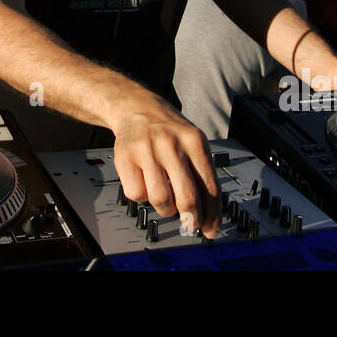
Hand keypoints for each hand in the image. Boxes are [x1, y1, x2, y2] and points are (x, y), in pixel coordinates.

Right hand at [109, 95, 220, 238]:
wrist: (136, 108)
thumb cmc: (168, 131)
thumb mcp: (192, 143)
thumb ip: (201, 174)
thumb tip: (209, 214)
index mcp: (194, 141)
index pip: (209, 187)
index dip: (212, 214)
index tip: (211, 229)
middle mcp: (171, 145)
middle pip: (187, 197)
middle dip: (191, 219)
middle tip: (190, 225)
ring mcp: (147, 151)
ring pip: (161, 200)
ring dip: (166, 209)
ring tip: (166, 202)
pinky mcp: (125, 158)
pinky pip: (137, 194)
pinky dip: (143, 197)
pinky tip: (146, 184)